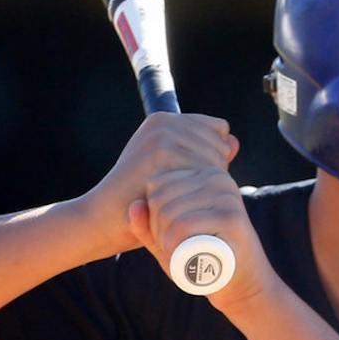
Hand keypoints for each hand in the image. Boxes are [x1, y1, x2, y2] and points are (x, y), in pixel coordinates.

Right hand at [76, 112, 238, 260]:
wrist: (105, 219)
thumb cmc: (143, 200)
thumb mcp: (173, 171)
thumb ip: (203, 153)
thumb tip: (233, 141)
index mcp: (164, 120)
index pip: (219, 130)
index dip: (213, 158)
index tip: (189, 178)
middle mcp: (164, 122)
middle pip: (220, 145)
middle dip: (212, 171)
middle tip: (181, 192)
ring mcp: (163, 135)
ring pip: (216, 160)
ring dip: (206, 185)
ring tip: (179, 198)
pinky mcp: (162, 152)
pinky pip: (206, 171)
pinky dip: (200, 192)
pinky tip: (180, 204)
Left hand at [120, 124, 275, 312]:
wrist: (244, 286)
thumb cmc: (204, 262)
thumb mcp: (170, 242)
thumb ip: (147, 226)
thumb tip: (134, 205)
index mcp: (206, 174)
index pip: (157, 184)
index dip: (152, 215)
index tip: (167, 237)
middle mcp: (218, 178)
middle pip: (160, 198)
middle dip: (156, 230)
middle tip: (172, 251)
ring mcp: (227, 196)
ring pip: (169, 213)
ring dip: (165, 241)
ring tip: (180, 256)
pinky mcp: (231, 217)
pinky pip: (183, 226)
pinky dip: (174, 247)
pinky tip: (187, 260)